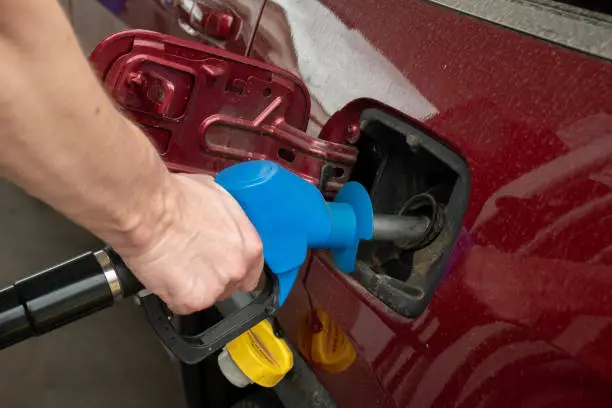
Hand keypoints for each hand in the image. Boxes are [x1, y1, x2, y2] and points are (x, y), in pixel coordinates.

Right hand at [115, 173, 263, 314]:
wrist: (149, 210)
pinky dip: (172, 294)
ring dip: (193, 286)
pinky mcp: (190, 300)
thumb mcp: (220, 198)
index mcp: (250, 246)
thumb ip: (230, 222)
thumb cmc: (178, 199)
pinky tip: (166, 273)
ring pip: (206, 296)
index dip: (232, 268)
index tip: (220, 266)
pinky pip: (182, 304)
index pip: (251, 271)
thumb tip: (224, 223)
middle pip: (229, 286)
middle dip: (212, 277)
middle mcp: (237, 269)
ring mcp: (215, 287)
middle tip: (192, 261)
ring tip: (176, 264)